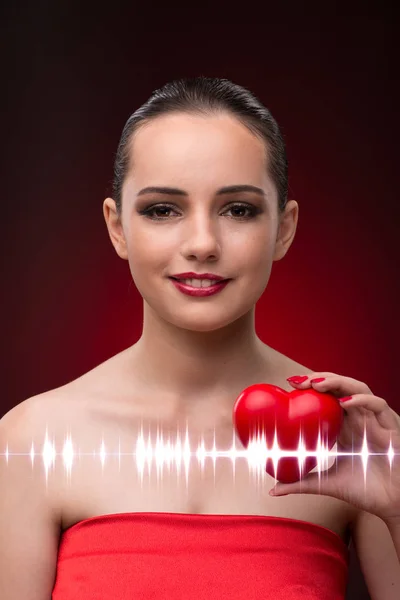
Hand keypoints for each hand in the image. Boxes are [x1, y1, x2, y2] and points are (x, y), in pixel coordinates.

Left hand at [270, 372, 399, 522]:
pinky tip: (345, 402)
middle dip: (319, 379)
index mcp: (344, 425)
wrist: (393, 506)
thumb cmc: (365, 491)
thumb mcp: (327, 484)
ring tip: (317, 385)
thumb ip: (301, 483)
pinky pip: (378, 404)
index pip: (327, 396)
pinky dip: (362, 400)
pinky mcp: (391, 426)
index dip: (309, 386)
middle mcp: (359, 418)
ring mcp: (375, 420)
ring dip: (338, 382)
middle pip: (340, 386)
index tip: (288, 384)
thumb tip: (273, 490)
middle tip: (298, 382)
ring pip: (358, 387)